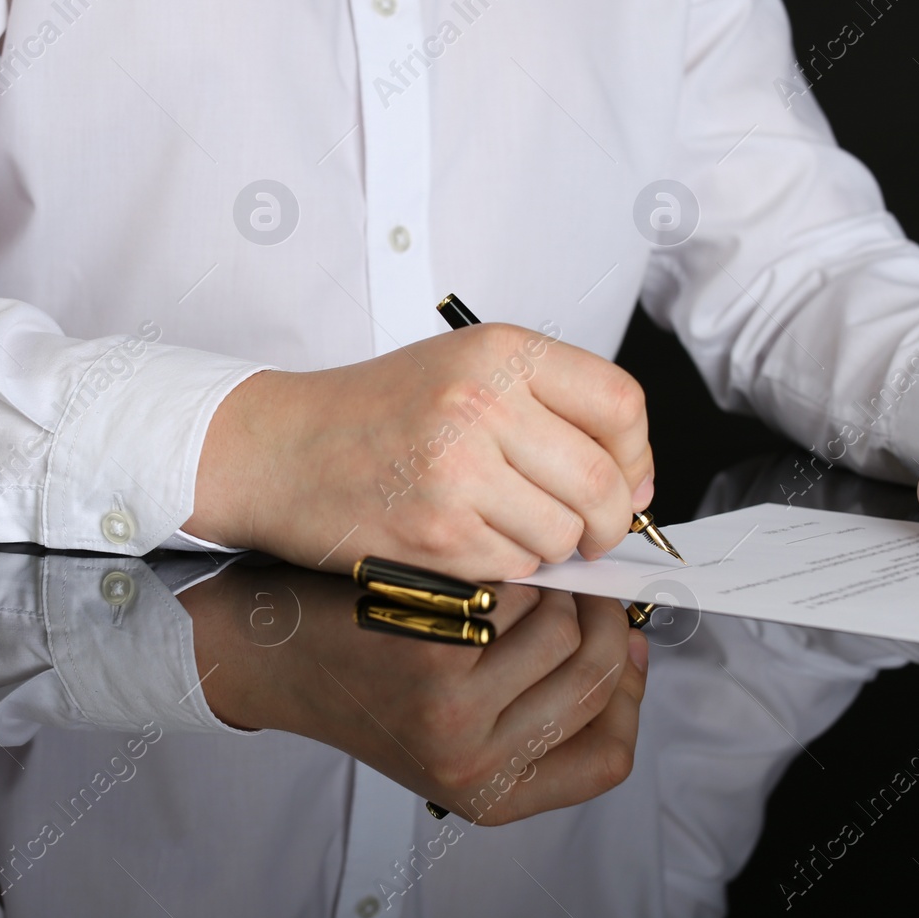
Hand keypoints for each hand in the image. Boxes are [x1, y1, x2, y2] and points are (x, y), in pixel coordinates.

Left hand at [181, 565, 648, 825]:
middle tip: (578, 585)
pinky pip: (519, 597)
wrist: (276, 653)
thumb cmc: (374, 674)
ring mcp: (456, 715)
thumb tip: (627, 645)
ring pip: (566, 627)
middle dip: (601, 619)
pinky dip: (506, 573)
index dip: (629, 696)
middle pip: (599, 679)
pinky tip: (468, 578)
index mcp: (495, 794)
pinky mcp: (433, 657)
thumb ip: (540, 703)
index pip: (610, 758)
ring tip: (506, 585)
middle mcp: (479, 767)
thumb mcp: (462, 725)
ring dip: (549, 590)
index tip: (622, 646)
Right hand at [183, 323, 654, 579]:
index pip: (619, 404)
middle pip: (602, 481)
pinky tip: (474, 541)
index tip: (628, 479)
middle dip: (611, 520)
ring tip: (515, 527)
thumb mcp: (466, 368)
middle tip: (595, 531)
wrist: (281, 450)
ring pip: (564, 534)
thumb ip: (551, 404)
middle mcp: (483, 402)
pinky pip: (516, 566)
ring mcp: (459, 470)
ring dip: (555, 547)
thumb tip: (636, 478)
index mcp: (500, 351)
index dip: (637, 455)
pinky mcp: (437, 532)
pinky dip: (509, 566)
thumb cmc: (375, 413)